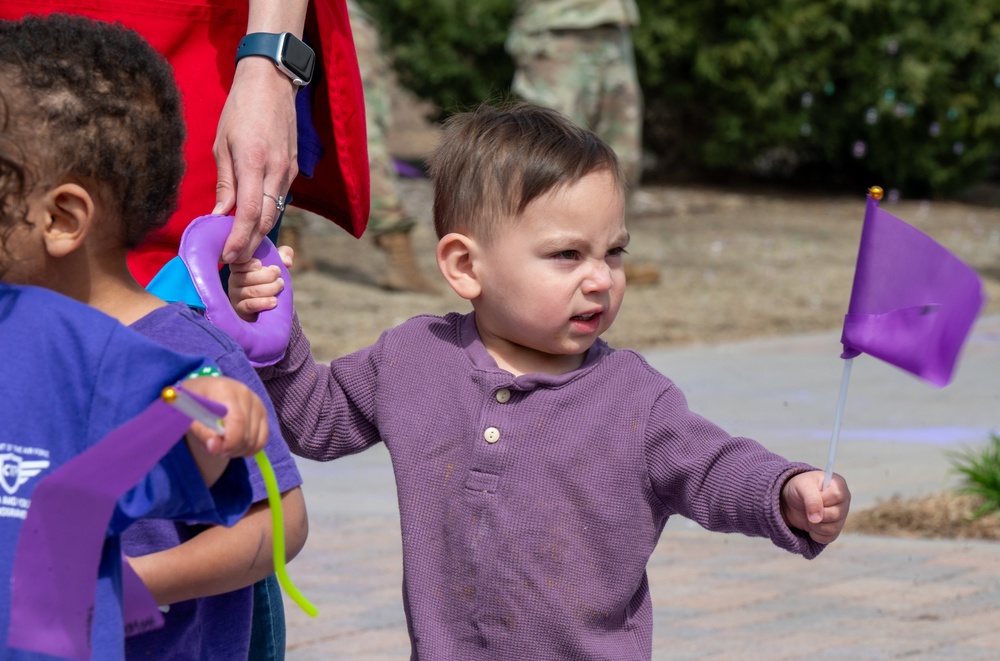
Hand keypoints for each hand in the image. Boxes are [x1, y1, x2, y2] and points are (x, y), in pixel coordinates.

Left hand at [181, 376, 268, 457]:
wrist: (204, 391)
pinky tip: (234, 445)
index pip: (237, 421)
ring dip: (236, 450)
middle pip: (246, 434)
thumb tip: (215, 448)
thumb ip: (201, 432)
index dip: (229, 442)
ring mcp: (256, 402)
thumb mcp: (187, 415)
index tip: (215, 451)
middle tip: (212, 447)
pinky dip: (248, 449)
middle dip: (229, 449)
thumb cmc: (194, 402)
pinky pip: (261, 441)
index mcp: (224, 389)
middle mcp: (245, 393)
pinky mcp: (262, 412)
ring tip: (221, 444)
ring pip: (254, 440)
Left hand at [212, 57, 298, 263]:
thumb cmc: (241, 109)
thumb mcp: (222, 144)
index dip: (239, 239)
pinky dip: (266, 214)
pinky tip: (253, 221)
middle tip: (233, 259)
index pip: (249, 213)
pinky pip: (279, 199)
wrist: (272, 84)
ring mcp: (289, 171)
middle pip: (266, 220)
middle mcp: (276, 170)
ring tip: (241, 245)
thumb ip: (224, 183)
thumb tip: (218, 215)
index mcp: (254, 162)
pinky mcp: (294, 169)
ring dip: (259, 232)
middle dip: (250, 244)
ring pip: (275, 212)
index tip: (227, 255)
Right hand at [227, 245, 293, 320]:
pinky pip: (249, 305)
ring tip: (280, 287)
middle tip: (280, 278)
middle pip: (247, 277)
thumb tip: (286, 262)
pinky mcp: (240, 310)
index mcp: (240, 267)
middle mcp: (234, 280)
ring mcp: (235, 296)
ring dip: (269, 289)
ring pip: (251, 291)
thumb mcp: (277, 264)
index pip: (238, 263)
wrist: (269, 306)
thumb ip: (283, 256)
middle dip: (267, 276)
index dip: (248, 264)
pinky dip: (263, 303)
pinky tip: (274, 301)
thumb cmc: (271, 281)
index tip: (261, 264)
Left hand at [780, 471, 850, 544]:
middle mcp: (844, 501)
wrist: (791, 501)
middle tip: (807, 507)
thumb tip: (817, 519)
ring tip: (808, 516)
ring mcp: (841, 517)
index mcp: (838, 485)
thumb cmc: (799, 488)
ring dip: (815, 525)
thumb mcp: (802, 486)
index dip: (821, 499)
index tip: (809, 495)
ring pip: (833, 529)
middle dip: (816, 514)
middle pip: (835, 514)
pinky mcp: (836, 529)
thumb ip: (811, 499)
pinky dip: (815, 534)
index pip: (837, 496)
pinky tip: (811, 525)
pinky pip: (829, 538)